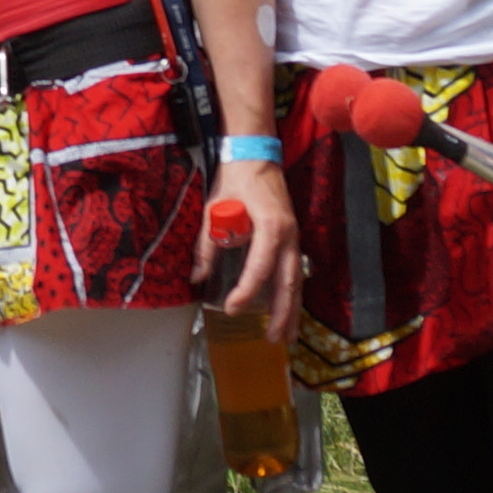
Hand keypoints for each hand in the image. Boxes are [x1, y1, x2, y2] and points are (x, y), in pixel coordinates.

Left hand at [204, 153, 301, 338]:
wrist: (255, 154)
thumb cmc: (236, 179)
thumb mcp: (215, 210)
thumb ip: (208, 245)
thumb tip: (197, 277)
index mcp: (271, 227)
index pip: (260, 268)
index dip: (247, 291)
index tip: (232, 308)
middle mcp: (288, 235)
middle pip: (288, 282)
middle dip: (282, 313)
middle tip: (273, 338)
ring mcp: (294, 236)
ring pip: (296, 280)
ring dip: (291, 309)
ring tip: (287, 335)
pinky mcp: (291, 237)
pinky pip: (293, 271)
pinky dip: (291, 293)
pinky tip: (287, 310)